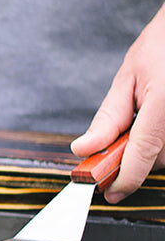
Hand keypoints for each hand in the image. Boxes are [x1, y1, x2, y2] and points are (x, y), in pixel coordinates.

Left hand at [71, 5, 164, 202]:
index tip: (109, 193)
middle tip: (120, 137)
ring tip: (146, 116)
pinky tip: (158, 120)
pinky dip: (162, 141)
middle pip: (155, 160)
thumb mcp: (128, 78)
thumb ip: (108, 118)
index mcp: (163, 104)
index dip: (123, 179)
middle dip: (133, 157)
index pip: (141, 153)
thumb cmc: (162, 47)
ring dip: (151, 149)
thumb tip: (83, 149)